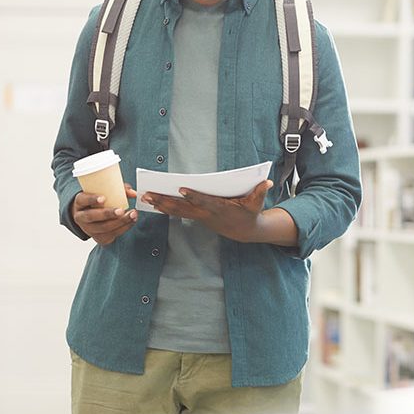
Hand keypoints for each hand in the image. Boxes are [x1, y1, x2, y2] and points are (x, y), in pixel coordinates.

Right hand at [71, 183, 137, 245]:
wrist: (91, 218)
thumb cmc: (99, 202)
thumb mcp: (103, 192)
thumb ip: (118, 190)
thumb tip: (133, 193)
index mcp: (80, 203)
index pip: (82, 200)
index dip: (91, 199)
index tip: (103, 198)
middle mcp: (81, 217)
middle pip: (91, 216)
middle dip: (107, 214)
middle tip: (121, 210)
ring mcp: (89, 229)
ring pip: (103, 228)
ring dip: (120, 222)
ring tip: (132, 214)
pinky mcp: (99, 238)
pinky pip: (111, 235)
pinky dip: (124, 228)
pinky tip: (131, 221)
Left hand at [140, 179, 273, 241]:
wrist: (245, 232)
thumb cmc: (250, 213)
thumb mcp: (257, 203)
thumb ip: (260, 192)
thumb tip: (267, 182)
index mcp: (220, 208)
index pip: (205, 201)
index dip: (194, 196)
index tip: (182, 189)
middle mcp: (206, 214)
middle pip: (183, 207)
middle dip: (166, 201)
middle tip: (149, 194)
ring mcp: (199, 217)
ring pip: (177, 211)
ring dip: (161, 204)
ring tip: (146, 196)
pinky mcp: (196, 217)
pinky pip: (178, 213)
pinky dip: (165, 207)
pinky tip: (153, 202)